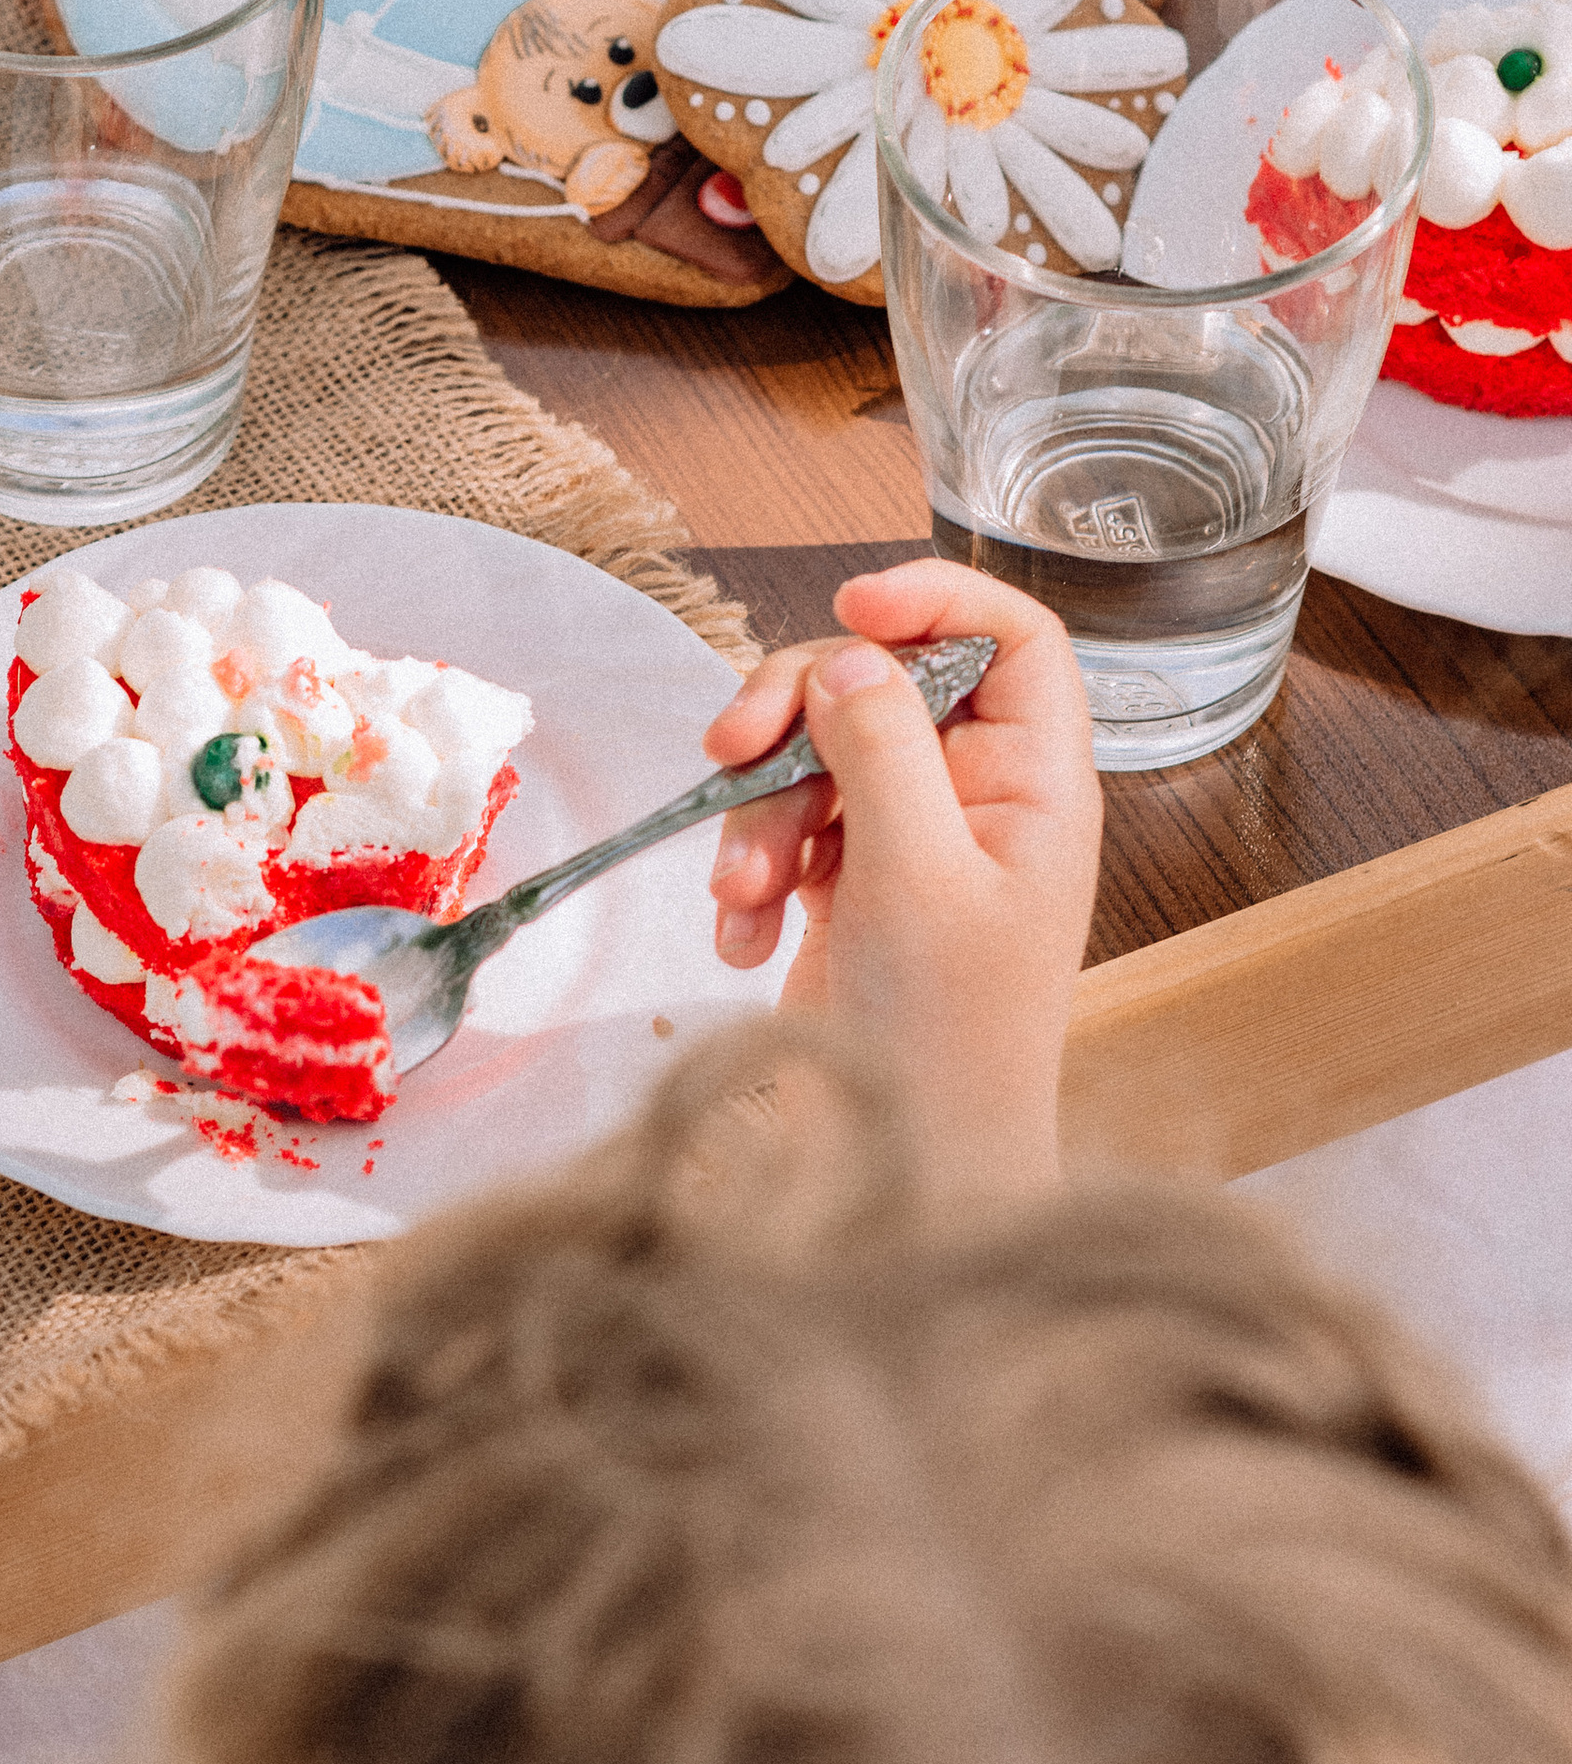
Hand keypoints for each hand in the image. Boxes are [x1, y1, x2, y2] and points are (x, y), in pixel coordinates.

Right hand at [702, 561, 1100, 1196]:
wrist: (909, 1165)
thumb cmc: (945, 1040)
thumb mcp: (914, 879)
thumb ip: (882, 753)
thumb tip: (848, 659)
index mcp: (1034, 785)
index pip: (1011, 638)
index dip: (937, 598)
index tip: (852, 604)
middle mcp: (977, 799)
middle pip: (880, 683)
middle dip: (795, 714)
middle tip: (731, 749)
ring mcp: (907, 841)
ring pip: (813, 754)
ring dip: (759, 812)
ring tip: (744, 891)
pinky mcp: (846, 885)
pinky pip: (782, 828)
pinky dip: (750, 870)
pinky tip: (746, 934)